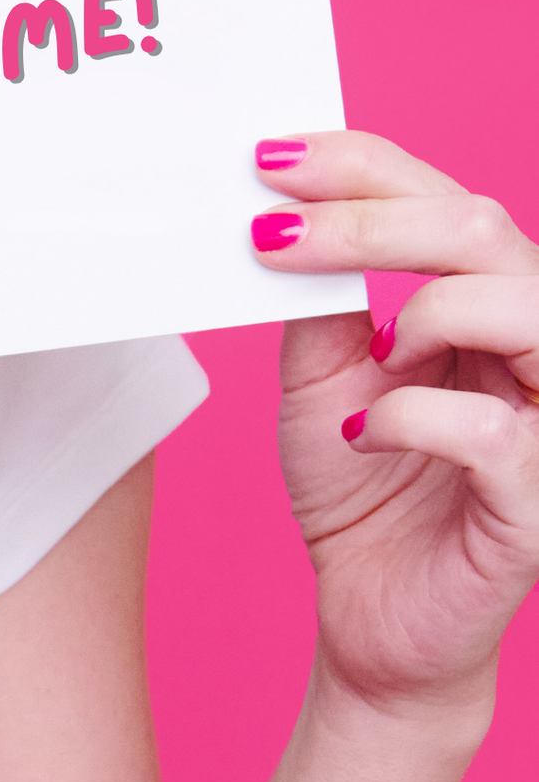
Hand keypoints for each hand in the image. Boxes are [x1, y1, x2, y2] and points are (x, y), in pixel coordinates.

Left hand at [250, 134, 538, 723]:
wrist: (374, 621)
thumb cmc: (366, 495)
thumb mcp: (322, 381)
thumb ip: (321, 303)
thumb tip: (284, 215)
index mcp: (486, 303)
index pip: (445, 202)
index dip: (362, 167)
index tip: (270, 160)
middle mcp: (531, 346)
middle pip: (486, 230)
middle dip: (370, 218)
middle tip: (273, 231)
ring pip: (520, 305)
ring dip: (423, 311)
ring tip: (372, 353)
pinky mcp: (537, 496)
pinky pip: (494, 430)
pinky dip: (412, 417)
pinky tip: (363, 434)